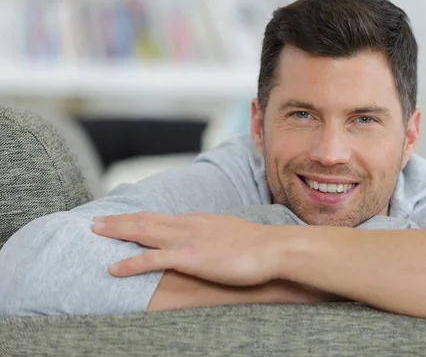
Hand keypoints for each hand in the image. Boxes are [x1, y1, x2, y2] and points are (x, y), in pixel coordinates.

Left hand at [92, 211, 281, 286]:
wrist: (271, 248)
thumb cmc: (258, 245)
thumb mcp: (232, 233)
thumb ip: (217, 233)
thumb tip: (213, 237)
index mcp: (199, 220)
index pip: (163, 216)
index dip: (140, 217)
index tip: (124, 217)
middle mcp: (189, 225)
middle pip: (147, 219)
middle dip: (120, 219)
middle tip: (97, 219)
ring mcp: (188, 240)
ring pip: (144, 232)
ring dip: (118, 231)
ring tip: (96, 231)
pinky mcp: (189, 257)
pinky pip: (152, 260)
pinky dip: (130, 264)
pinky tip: (113, 268)